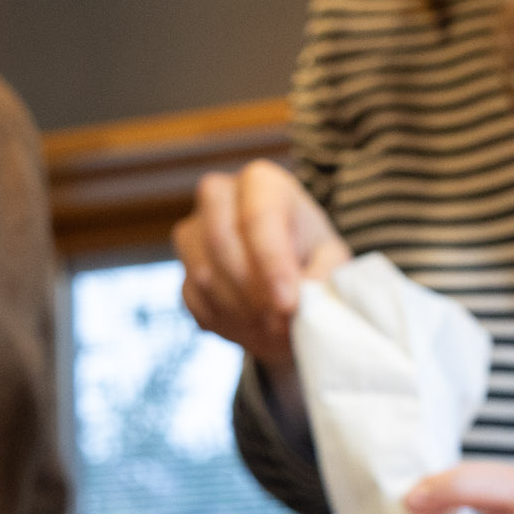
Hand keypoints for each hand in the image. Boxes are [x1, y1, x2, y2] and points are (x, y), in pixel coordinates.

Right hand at [176, 159, 347, 372]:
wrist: (282, 272)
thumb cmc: (310, 256)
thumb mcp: (331, 258)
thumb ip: (325, 272)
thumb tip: (308, 295)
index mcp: (261, 182)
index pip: (257, 216)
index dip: (272, 264)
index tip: (289, 304)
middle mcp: (219, 196)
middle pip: (220, 241)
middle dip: (252, 292)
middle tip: (282, 326)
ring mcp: (194, 231)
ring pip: (203, 275)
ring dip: (240, 312)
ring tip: (274, 331)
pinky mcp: (182, 267)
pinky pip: (195, 300)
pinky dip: (224, 322)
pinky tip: (253, 328)